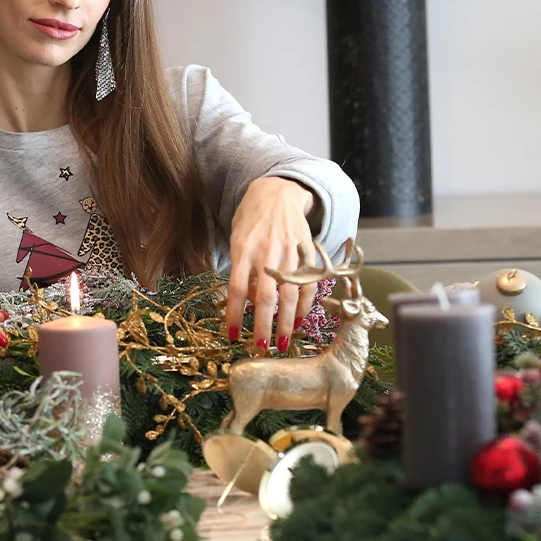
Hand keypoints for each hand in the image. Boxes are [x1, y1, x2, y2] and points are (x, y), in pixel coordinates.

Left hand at [223, 177, 317, 353]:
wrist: (278, 192)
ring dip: (287, 322)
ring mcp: (289, 253)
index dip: (233, 315)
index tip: (231, 336)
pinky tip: (299, 319)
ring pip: (289, 294)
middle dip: (263, 325)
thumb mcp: (237, 239)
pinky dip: (305, 304)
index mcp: (243, 249)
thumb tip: (248, 302)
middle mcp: (266, 253)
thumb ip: (240, 269)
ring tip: (283, 342)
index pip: (235, 289)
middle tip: (261, 348)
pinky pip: (309, 284)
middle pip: (264, 296)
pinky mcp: (307, 253)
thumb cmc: (250, 219)